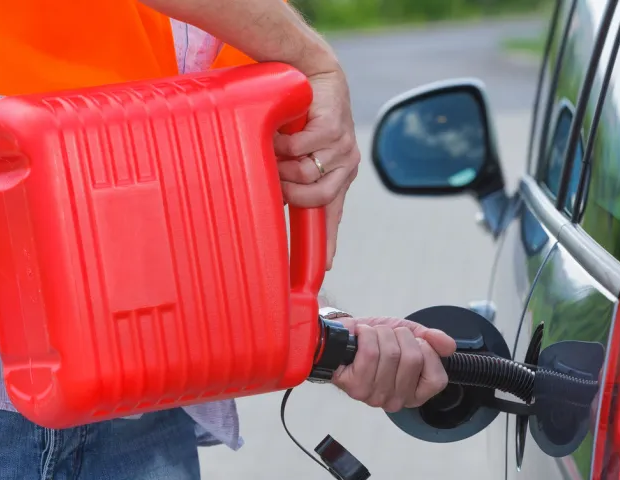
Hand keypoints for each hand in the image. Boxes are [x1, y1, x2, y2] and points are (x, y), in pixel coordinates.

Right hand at [274, 68, 359, 270]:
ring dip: (283, 165)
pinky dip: (283, 144)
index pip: (334, 215)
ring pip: (305, 175)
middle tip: (274, 177)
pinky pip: (299, 151)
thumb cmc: (301, 116)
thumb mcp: (298, 153)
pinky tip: (282, 132)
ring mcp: (342, 146)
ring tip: (277, 149)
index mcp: (338, 176)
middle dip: (289, 193)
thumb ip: (294, 178)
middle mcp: (345, 165)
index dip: (330, 242)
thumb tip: (276, 204)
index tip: (327, 267)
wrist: (311, 72)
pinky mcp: (333, 127)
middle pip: (316, 199)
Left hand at [330, 317, 455, 411]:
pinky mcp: (354, 387)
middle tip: (388, 336)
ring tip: (372, 336)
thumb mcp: (408, 335)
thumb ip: (432, 340)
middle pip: (413, 359)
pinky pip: (370, 352)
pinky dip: (366, 334)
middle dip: (400, 336)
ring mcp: (374, 396)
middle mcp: (395, 400)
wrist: (341, 337)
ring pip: (391, 353)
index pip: (437, 379)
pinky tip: (360, 336)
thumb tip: (449, 346)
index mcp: (413, 393)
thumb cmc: (374, 340)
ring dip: (381, 333)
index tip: (414, 342)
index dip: (427, 351)